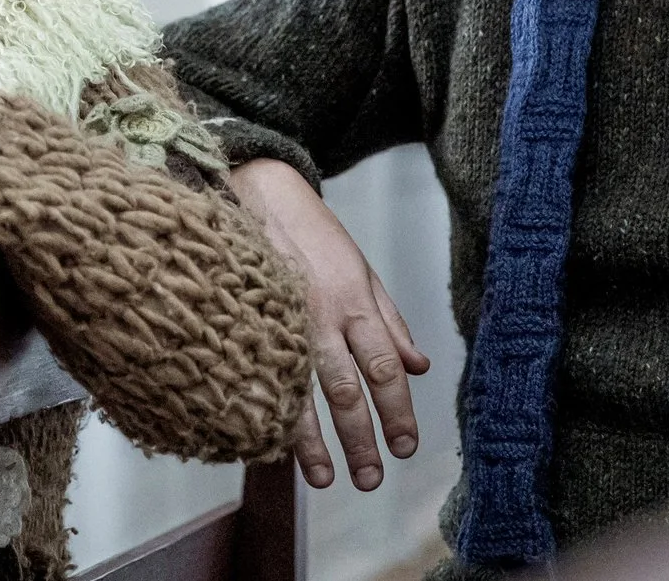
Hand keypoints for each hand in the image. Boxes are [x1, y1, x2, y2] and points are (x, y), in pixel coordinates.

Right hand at [230, 158, 430, 490]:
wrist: (254, 189)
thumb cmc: (310, 229)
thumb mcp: (361, 268)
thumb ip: (389, 320)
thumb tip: (420, 366)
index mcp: (354, 301)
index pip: (385, 368)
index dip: (398, 412)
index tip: (405, 447)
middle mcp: (321, 314)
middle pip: (348, 389)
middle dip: (362, 440)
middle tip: (372, 479)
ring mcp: (281, 319)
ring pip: (302, 393)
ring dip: (315, 443)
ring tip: (325, 479)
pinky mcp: (248, 319)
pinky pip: (261, 376)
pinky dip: (269, 412)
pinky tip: (273, 443)